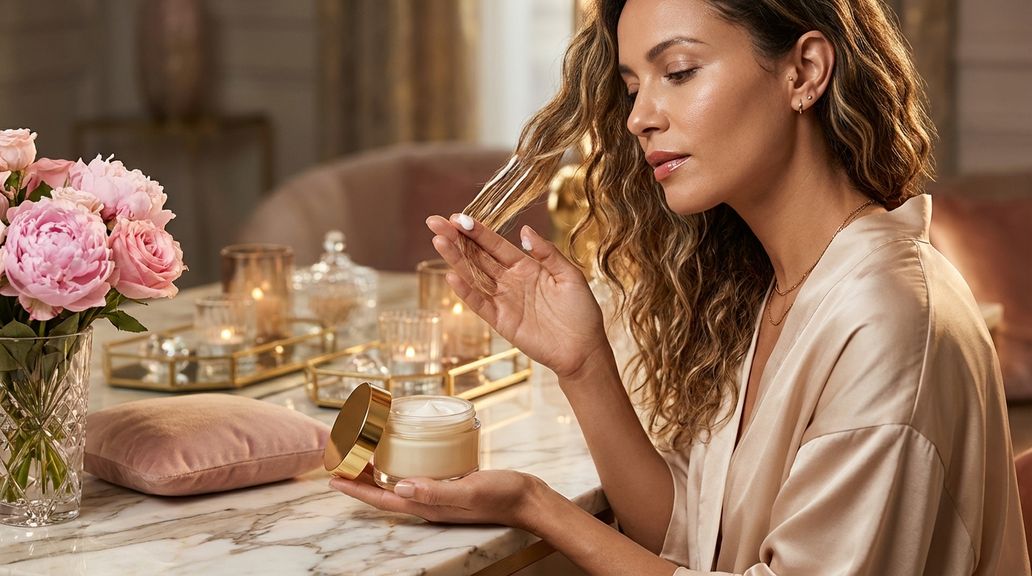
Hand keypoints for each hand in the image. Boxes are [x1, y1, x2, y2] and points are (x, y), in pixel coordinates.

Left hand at [328, 467, 551, 531]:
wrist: (529, 499)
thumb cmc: (503, 496)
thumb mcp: (469, 490)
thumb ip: (436, 491)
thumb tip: (400, 487)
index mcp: (428, 507)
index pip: (383, 499)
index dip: (356, 489)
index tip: (333, 478)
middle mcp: (429, 502)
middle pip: (386, 490)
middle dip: (362, 476)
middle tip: (343, 457)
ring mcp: (440, 493)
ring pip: (400, 480)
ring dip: (379, 468)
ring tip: (363, 451)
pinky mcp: (452, 483)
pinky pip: (418, 473)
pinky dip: (404, 462)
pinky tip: (405, 450)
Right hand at [426, 214, 609, 379]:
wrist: (584, 349)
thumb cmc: (581, 312)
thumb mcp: (570, 276)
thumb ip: (547, 253)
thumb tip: (524, 230)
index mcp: (526, 266)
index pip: (495, 244)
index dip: (477, 231)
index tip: (457, 217)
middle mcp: (510, 281)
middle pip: (478, 256)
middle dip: (457, 239)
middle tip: (434, 221)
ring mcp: (504, 300)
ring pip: (474, 276)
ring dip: (456, 259)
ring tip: (438, 241)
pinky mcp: (501, 321)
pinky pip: (480, 303)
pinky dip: (466, 291)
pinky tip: (452, 276)